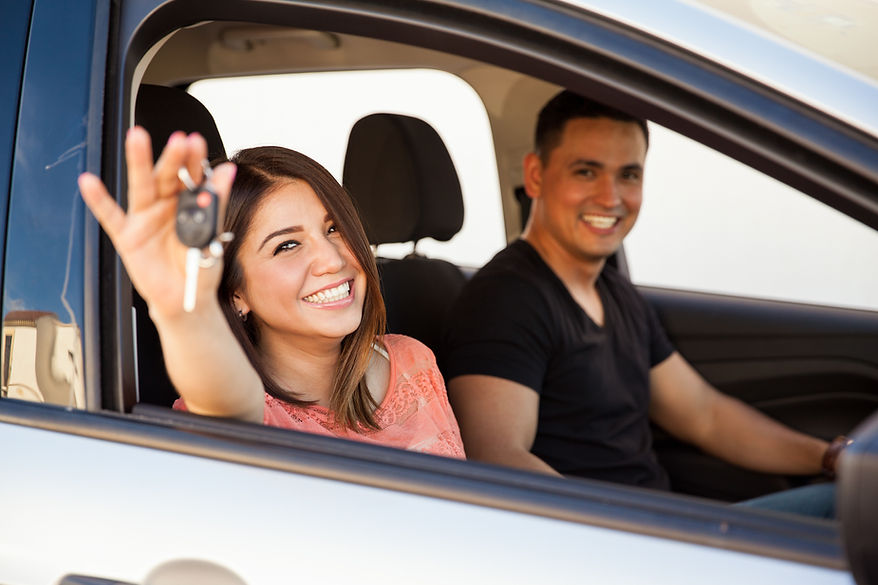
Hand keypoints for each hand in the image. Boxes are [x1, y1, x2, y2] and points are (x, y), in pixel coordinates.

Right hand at [78, 127, 235, 319]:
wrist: (187, 299)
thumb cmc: (200, 266)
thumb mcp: (212, 237)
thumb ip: (215, 205)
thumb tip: (227, 170)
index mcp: (188, 204)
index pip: (191, 177)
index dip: (193, 160)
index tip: (196, 142)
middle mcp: (165, 205)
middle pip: (168, 177)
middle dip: (173, 158)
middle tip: (179, 139)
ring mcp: (145, 218)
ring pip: (141, 186)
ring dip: (138, 161)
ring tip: (137, 137)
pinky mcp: (127, 237)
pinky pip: (110, 216)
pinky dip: (99, 200)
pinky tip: (88, 181)